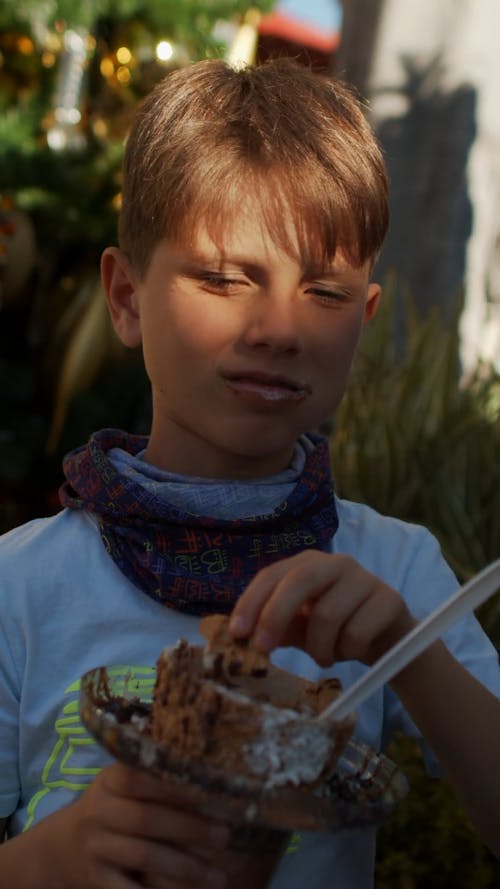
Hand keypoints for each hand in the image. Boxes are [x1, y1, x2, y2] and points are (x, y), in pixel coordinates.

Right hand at [55, 762, 229, 888]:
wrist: (61, 848)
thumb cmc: (110, 809)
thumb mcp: (121, 786)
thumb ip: (155, 781)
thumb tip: (214, 784)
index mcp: (109, 781)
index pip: (140, 776)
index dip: (175, 785)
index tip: (213, 793)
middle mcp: (98, 812)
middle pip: (147, 818)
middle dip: (190, 829)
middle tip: (225, 836)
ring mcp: (95, 847)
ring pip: (144, 856)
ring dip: (185, 867)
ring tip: (218, 876)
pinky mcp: (95, 880)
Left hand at [230, 550, 415, 666]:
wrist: (388, 640)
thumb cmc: (337, 630)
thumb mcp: (300, 628)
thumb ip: (272, 628)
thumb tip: (236, 638)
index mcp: (308, 564)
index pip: (272, 574)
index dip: (251, 602)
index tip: (237, 633)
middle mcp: (336, 563)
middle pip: (299, 581)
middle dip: (275, 616)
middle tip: (263, 649)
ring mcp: (365, 578)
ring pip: (328, 615)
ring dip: (319, 648)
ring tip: (325, 657)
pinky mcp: (389, 599)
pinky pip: (357, 633)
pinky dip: (347, 652)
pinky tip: (351, 651)